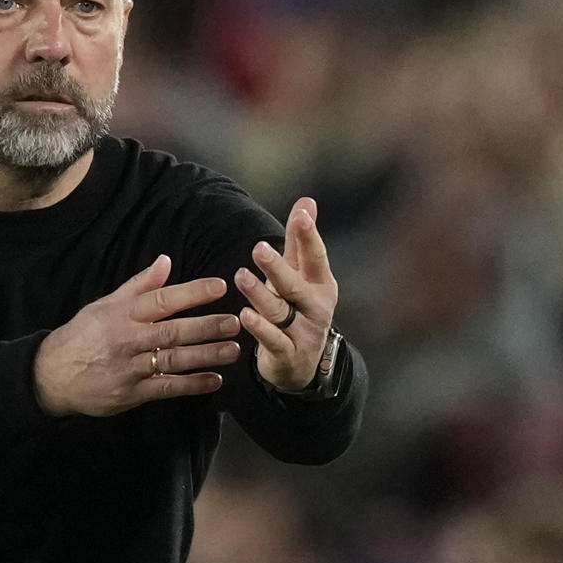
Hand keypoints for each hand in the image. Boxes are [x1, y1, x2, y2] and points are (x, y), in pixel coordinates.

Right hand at [33, 256, 240, 416]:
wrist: (52, 375)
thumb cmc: (84, 335)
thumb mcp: (105, 305)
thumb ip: (139, 285)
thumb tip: (166, 260)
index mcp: (123, 314)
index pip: (162, 299)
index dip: (191, 292)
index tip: (219, 286)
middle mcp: (128, 339)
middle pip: (172, 331)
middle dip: (206, 327)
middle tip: (235, 322)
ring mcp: (130, 367)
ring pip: (174, 360)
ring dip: (206, 356)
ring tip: (233, 350)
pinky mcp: (131, 393)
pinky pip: (167, 388)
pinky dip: (192, 385)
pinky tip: (214, 380)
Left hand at [235, 197, 339, 391]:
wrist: (303, 363)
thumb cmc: (298, 308)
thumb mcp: (302, 275)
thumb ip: (301, 241)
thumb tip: (307, 200)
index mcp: (321, 284)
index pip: (315, 256)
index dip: (309, 236)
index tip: (301, 215)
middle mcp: (316, 307)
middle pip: (294, 284)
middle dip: (277, 267)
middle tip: (258, 248)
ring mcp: (304, 332)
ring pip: (279, 311)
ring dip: (259, 294)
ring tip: (241, 276)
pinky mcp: (288, 353)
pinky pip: (274, 340)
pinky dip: (260, 329)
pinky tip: (245, 316)